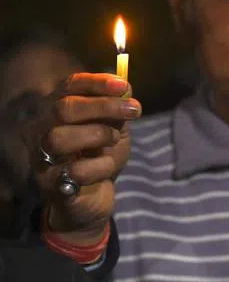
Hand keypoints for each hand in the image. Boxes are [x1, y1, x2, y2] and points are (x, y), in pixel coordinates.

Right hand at [33, 73, 139, 242]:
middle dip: (103, 106)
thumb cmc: (100, 158)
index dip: (95, 83)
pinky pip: (75, 171)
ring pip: (59, 137)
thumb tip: (125, 88)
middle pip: (63, 109)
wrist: (94, 199)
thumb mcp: (113, 130)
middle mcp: (40, 131)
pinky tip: (107, 167)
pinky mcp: (51, 185)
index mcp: (55, 111)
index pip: (68, 86)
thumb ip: (117, 110)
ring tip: (113, 140)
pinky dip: (100, 166)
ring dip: (97, 135)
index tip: (123, 85)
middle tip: (133, 111)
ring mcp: (41, 158)